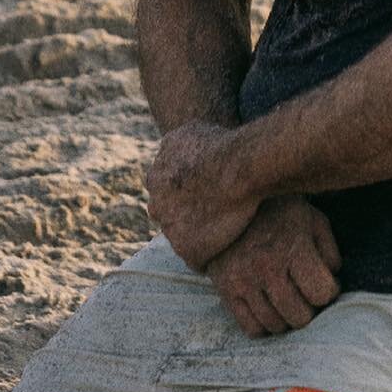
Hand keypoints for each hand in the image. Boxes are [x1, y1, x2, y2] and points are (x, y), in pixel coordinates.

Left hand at [147, 121, 257, 268]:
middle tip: (216, 212)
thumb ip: (175, 145)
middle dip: (188, 215)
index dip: (188, 192)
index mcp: (155, 178)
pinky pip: (198, 260)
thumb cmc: (220, 144)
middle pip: (169, 216)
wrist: (237, 167)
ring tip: (227, 232)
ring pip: (183, 239)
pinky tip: (229, 247)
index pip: (166, 191)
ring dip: (201, 236)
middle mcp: (157, 206)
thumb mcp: (190, 130)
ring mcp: (171, 231)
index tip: (207, 191)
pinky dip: (211, 255)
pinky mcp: (190, 251)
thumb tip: (173, 149)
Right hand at [206, 196, 342, 335]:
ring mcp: (244, 281)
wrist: (233, 200)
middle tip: (307, 296)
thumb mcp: (314, 221)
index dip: (329, 291)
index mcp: (293, 247)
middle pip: (299, 316)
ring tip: (290, 301)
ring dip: (288, 318)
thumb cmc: (281, 212)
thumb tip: (332, 280)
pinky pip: (251, 327)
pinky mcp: (226, 290)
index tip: (326, 282)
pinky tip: (270, 309)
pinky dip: (265, 326)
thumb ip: (329, 251)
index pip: (322, 293)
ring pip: (276, 325)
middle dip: (310, 309)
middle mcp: (267, 267)